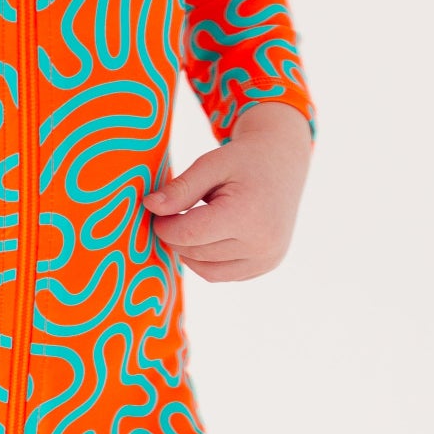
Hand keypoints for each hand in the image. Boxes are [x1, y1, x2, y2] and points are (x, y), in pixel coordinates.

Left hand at [141, 103, 311, 280]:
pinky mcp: (268, 264)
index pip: (187, 234)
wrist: (283, 162)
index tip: (156, 211)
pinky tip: (208, 235)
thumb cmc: (243, 159)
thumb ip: (180, 189)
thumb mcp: (209, 164)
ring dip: (189, 252)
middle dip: (175, 237)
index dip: (163, 226)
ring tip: (190, 224)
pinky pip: (224, 274)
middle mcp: (262, 243)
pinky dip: (208, 261)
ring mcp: (268, 258)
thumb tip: (149, 206)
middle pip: (195, 253)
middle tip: (170, 214)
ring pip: (208, 271)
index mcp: (246, 215)